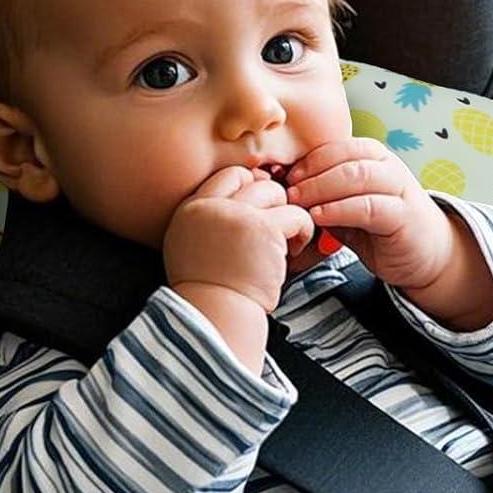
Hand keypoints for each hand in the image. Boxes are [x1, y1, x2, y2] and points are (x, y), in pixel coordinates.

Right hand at [164, 166, 315, 315]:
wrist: (216, 315)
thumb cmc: (209, 291)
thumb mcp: (189, 246)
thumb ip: (209, 219)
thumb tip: (244, 196)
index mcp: (191, 209)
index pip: (228, 176)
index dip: (250, 185)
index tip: (261, 207)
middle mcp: (212, 206)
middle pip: (254, 180)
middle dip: (272, 201)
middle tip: (277, 227)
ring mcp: (238, 215)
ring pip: (276, 193)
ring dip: (288, 214)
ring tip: (288, 240)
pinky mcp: (265, 229)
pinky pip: (296, 214)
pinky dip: (303, 229)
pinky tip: (296, 248)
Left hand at [284, 138, 454, 291]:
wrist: (428, 255)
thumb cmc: (383, 230)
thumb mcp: (348, 209)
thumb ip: (324, 197)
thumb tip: (286, 191)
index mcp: (373, 157)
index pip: (336, 147)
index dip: (307, 160)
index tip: (284, 175)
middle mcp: (388, 167)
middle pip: (345, 159)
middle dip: (311, 174)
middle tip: (287, 191)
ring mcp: (399, 189)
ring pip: (357, 176)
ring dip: (322, 189)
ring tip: (299, 202)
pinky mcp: (404, 215)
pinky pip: (368, 206)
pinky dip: (340, 209)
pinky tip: (320, 217)